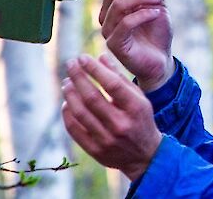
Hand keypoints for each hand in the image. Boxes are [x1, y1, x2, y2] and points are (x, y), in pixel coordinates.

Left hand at [61, 54, 163, 181]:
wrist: (145, 156)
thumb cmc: (141, 120)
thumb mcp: (139, 99)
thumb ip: (120, 78)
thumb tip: (101, 57)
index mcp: (136, 109)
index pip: (112, 84)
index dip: (94, 69)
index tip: (82, 57)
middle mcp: (121, 125)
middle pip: (92, 98)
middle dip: (78, 77)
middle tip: (70, 64)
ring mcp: (107, 140)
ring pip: (81, 113)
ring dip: (70, 94)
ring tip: (66, 82)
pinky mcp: (96, 151)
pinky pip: (74, 129)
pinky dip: (68, 114)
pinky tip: (67, 102)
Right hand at [97, 0, 173, 90]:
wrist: (161, 61)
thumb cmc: (157, 34)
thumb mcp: (159, 4)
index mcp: (113, 3)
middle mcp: (106, 15)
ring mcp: (108, 30)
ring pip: (119, 5)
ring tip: (161, 1)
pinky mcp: (114, 44)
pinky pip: (125, 23)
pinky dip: (143, 14)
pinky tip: (157, 13)